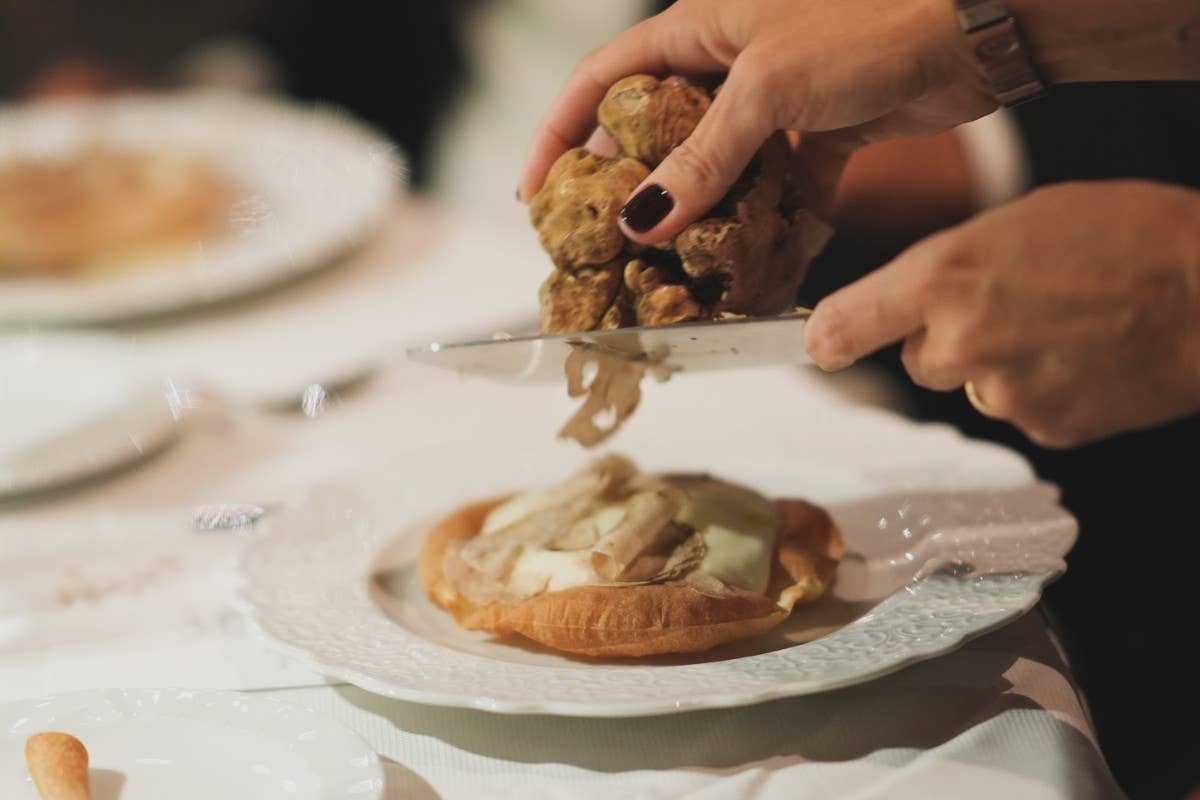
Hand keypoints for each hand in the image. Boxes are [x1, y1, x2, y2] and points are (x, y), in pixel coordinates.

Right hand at [518, 0, 994, 243]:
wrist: (978, 24)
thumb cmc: (870, 23)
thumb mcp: (767, 90)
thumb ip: (702, 159)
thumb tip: (643, 219)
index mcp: (697, 26)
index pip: (601, 80)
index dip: (558, 134)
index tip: (533, 194)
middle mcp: (729, 61)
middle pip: (655, 132)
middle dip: (634, 190)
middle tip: (611, 248)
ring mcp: (775, 99)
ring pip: (718, 167)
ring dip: (704, 217)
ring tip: (682, 268)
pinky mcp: (820, 131)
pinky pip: (776, 185)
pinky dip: (770, 221)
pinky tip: (764, 260)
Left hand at [805, 180, 1199, 447]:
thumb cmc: (1126, 236)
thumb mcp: (1016, 220)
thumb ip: (949, 266)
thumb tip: (911, 300)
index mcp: (942, 278)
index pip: (843, 327)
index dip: (829, 338)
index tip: (823, 345)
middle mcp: (959, 342)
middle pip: (919, 359)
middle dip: (948, 339)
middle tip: (1011, 305)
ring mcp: (1002, 392)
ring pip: (971, 385)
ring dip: (999, 364)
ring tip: (1061, 325)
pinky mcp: (1044, 428)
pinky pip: (1019, 409)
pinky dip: (1042, 389)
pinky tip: (1081, 357)